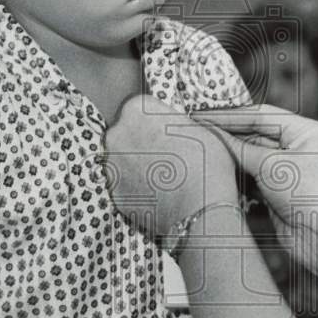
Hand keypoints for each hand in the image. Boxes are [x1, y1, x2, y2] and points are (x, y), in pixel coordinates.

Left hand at [103, 95, 236, 239]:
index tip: (168, 133)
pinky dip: (136, 189)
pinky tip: (158, 193)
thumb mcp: (199, 128)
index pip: (141, 108)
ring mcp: (111, 164)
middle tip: (167, 156)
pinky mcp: (114, 192)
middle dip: (142, 143)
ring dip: (138, 167)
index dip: (157, 122)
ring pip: (123, 160)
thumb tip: (172, 128)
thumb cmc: (206, 166)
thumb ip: (174, 122)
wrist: (199, 209)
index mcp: (137, 109)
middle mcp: (117, 133)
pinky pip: (124, 185)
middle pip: (127, 133)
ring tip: (165, 178)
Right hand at [192, 105, 317, 271]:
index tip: (202, 114)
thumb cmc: (309, 195)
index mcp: (309, 131)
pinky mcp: (282, 192)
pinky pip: (255, 176)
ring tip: (202, 147)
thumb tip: (213, 133)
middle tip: (197, 129)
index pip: (262, 115)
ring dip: (231, 154)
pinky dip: (238, 173)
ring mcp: (292, 171)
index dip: (230, 115)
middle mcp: (303, 147)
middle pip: (258, 134)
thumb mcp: (270, 165)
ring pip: (254, 156)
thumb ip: (239, 148)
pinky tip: (217, 169)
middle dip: (228, 133)